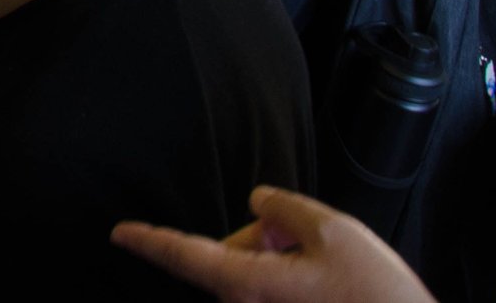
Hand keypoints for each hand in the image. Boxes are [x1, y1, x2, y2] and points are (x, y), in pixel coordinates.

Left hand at [111, 186, 434, 302]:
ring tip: (332, 272)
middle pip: (232, 254)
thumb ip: (284, 207)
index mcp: (249, 284)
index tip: (120, 234)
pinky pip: (274, 289)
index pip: (185, 255)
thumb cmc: (376, 299)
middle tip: (312, 243)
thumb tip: (259, 202)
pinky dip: (294, 277)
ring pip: (257, 272)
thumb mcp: (334, 232)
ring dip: (283, 259)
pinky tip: (330, 283)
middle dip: (264, 237)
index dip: (150, 240)